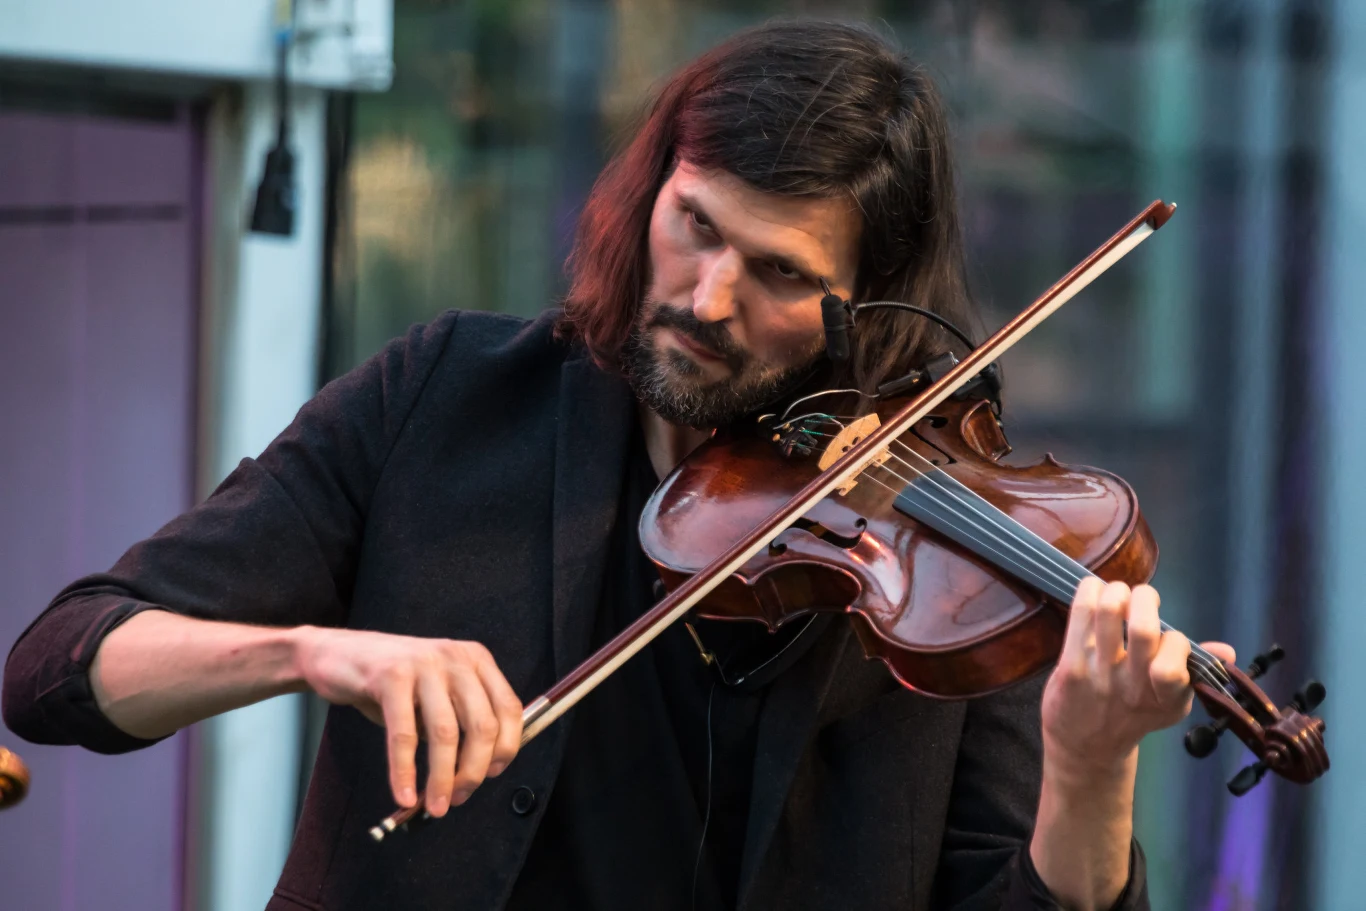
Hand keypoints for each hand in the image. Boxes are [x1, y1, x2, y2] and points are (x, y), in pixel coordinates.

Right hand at [295, 627, 522, 816]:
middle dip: (473, 771)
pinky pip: (404, 734)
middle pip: (482, 725)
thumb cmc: (393, 683)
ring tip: (435, 806)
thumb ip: (460, 720)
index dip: (506, 748)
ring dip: (442, 778)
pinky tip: (404, 794)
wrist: (339, 654)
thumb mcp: (437, 693)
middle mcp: (455, 658)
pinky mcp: (390, 676)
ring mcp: (424, 664)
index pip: (509, 708)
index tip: (491, 775)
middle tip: (459, 798)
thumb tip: (474, 773)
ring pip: (445, 733)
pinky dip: (404, 771)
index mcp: (476, 660)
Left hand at [1041, 578, 1235, 781]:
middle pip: (1144, 630)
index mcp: (1168, 698)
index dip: (1175, 638)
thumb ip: (1195, 671)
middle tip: (1143, 597)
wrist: (1085, 746)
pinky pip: (1080, 616)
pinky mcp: (1071, 667)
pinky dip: (1089, 592)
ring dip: (1116, 591)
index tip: (1167, 636)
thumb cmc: (1131, 714)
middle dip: (1146, 598)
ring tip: (1117, 591)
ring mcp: (1100, 676)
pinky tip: (1093, 590)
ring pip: (1109, 614)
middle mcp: (1135, 687)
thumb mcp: (1170, 702)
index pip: (1178, 657)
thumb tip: (1227, 651)